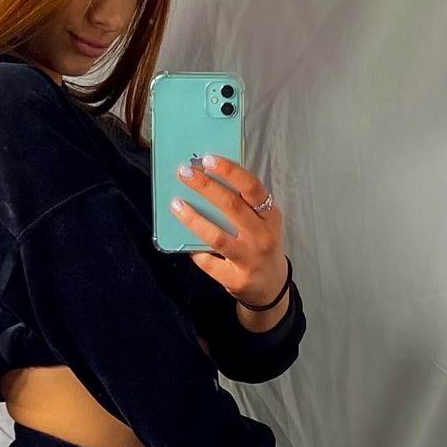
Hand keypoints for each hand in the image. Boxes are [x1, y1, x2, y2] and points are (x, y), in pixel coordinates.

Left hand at [171, 153, 287, 305]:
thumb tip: (206, 179)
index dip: (230, 171)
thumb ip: (242, 205)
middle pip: (232, 206)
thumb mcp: (262, 223)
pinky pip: (208, 262)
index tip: (208, 159)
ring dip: (193, 218)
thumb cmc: (260, 245)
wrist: (271, 287)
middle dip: (205, 186)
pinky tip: (183, 241)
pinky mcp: (236, 279)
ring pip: (217, 236)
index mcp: (270, 217)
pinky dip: (194, 250)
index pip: (252, 188)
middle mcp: (263, 236)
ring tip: (176, 204)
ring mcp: (250, 259)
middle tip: (184, 173)